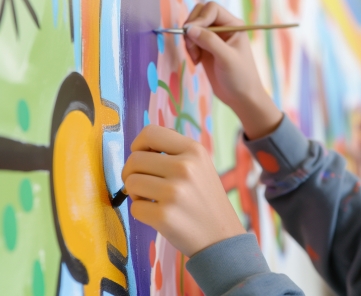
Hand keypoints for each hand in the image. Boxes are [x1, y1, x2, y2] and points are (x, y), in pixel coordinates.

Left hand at [122, 125, 245, 256]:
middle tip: (145, 184)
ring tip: (153, 199)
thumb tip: (140, 146)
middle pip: (134, 159)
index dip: (139, 145)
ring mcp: (174, 192)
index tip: (144, 157)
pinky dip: (142, 212)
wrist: (221, 236)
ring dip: (136, 193)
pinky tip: (158, 214)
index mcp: (194, 150)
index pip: (150, 133)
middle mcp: (185, 167)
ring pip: (130, 183)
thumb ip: (175, 151)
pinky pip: (134, 208)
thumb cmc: (204, 199)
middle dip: (133, 173)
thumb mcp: (200, 165)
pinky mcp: (164, 216)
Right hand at [183, 1, 282, 138]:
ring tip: (196, 57)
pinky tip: (197, 61)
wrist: (241, 97)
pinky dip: (189, 48)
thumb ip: (209, 41)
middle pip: (199, 14)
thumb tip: (189, 28)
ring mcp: (214, 38)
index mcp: (234, 25)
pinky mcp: (206, 48)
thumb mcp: (226, 58)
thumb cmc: (240, 78)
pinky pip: (191, 39)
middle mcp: (223, 28)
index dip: (200, 18)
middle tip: (192, 46)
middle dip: (192, 28)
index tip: (191, 34)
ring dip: (189, 40)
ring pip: (193, 27)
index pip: (211, 9)